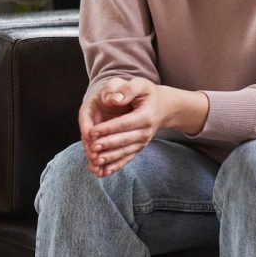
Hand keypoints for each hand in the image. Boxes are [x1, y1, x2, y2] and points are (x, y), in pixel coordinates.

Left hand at [78, 78, 208, 177]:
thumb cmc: (147, 93)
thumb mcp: (139, 84)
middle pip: (124, 140)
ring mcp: (142, 141)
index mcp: (145, 115)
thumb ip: (127, 89)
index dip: (108, 128)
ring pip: (125, 152)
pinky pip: (127, 158)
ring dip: (110, 159)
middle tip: (91, 149)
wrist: (164, 107)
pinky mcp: (139, 147)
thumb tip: (114, 99)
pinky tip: (104, 172)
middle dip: (107, 145)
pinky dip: (116, 165)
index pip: (124, 123)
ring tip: (95, 163)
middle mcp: (146, 131)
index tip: (92, 132)